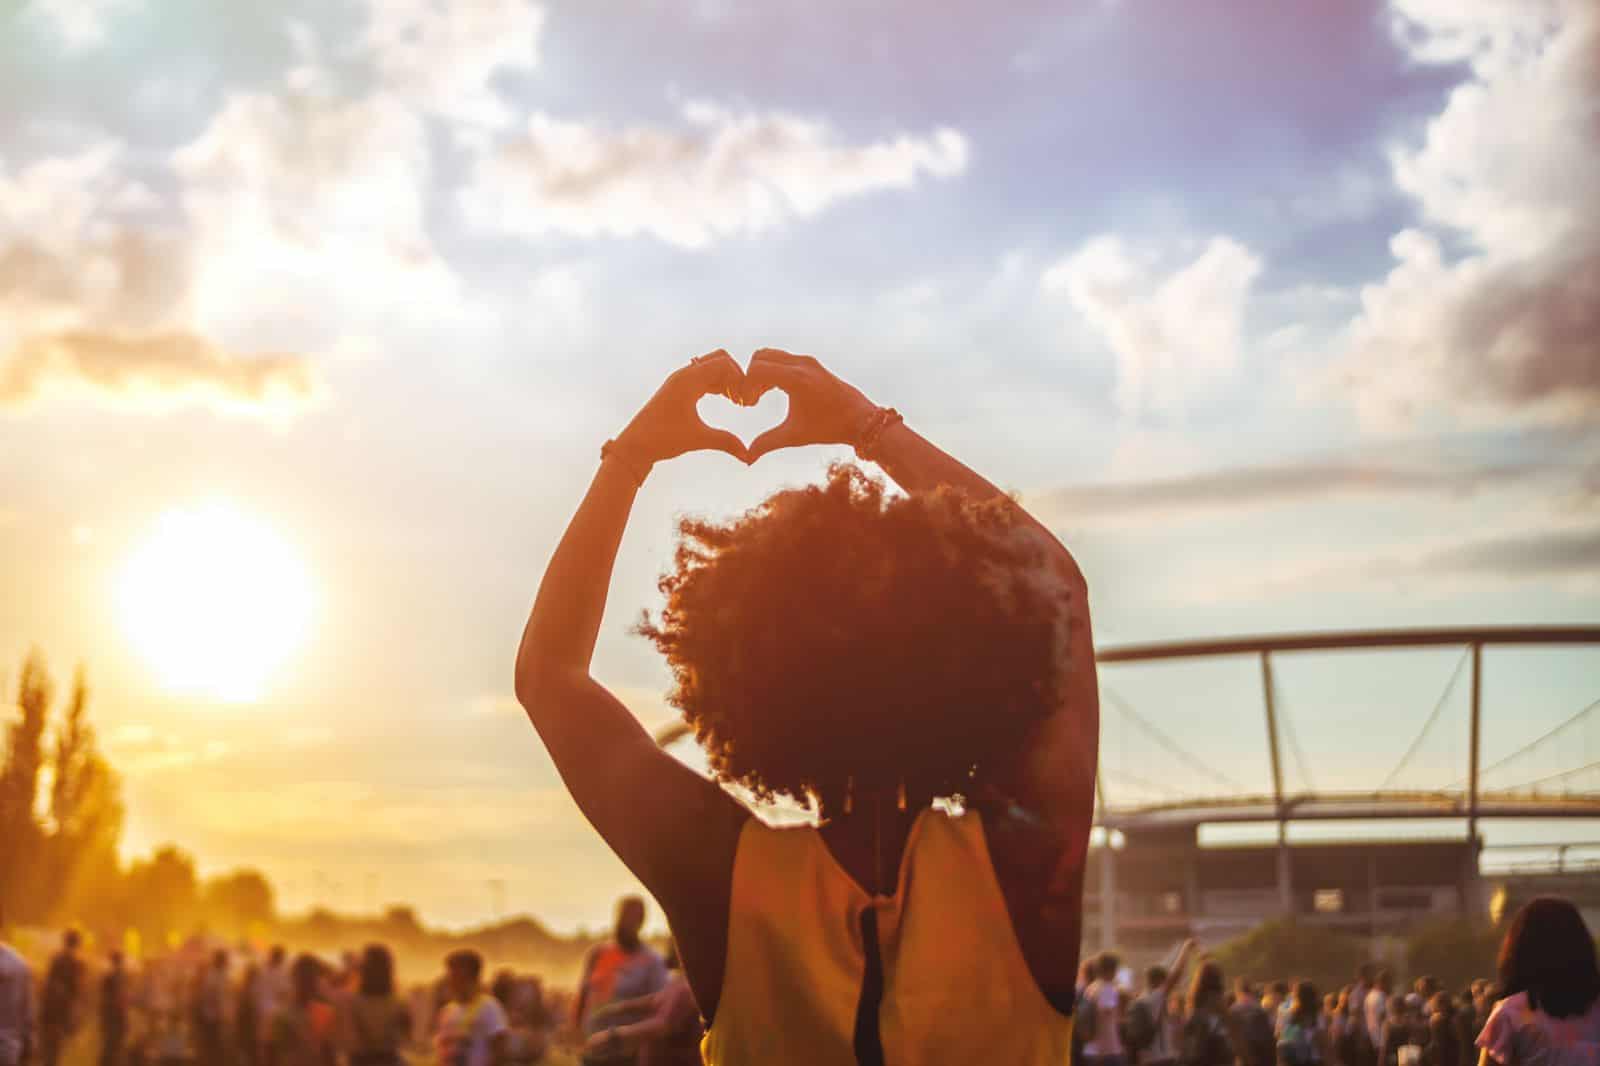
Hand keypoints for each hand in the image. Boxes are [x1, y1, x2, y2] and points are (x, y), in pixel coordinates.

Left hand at [615, 350, 747, 464]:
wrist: (634, 445)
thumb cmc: (662, 439)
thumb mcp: (698, 439)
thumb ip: (726, 442)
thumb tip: (748, 456)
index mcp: (688, 380)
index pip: (723, 363)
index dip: (740, 378)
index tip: (746, 401)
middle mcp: (683, 375)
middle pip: (719, 359)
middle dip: (735, 375)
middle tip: (743, 399)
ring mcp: (679, 380)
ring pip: (710, 368)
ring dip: (726, 380)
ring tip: (737, 401)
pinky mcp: (677, 389)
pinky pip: (702, 377)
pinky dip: (716, 384)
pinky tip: (725, 400)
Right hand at [741, 348, 876, 461]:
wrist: (860, 420)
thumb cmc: (828, 428)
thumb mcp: (795, 436)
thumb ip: (766, 443)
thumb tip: (746, 459)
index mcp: (796, 379)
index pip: (757, 369)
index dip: (746, 386)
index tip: (749, 405)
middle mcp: (802, 364)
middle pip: (760, 357)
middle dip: (751, 377)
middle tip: (752, 401)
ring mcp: (807, 361)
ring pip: (770, 355)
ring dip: (761, 373)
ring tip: (760, 397)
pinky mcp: (811, 363)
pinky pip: (783, 358)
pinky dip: (773, 370)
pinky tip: (773, 392)